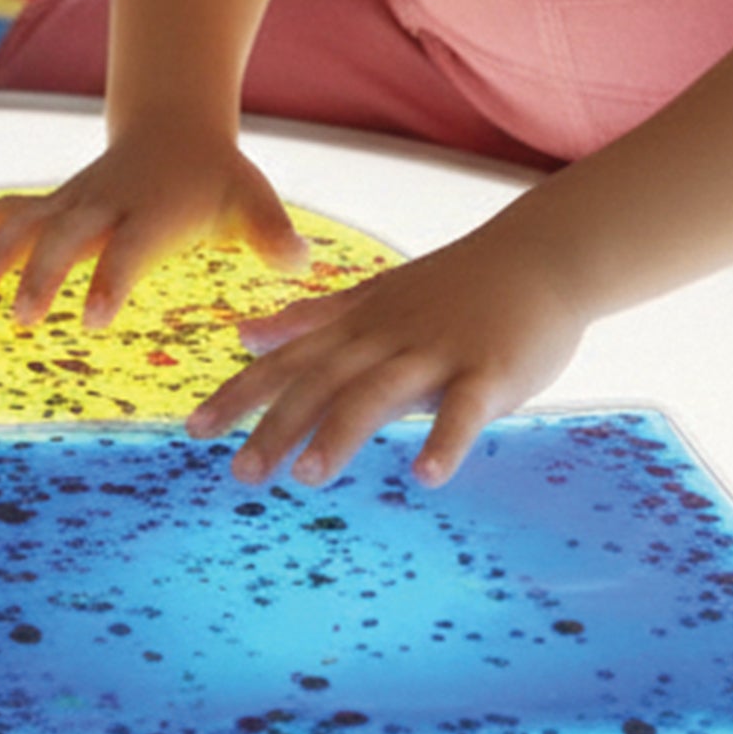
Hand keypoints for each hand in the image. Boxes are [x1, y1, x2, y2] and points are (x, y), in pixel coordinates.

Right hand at [0, 124, 302, 329]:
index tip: (92, 319)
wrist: (173, 126)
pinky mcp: (53, 205)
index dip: (111, 281)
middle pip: (66, 237)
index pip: (129, 250)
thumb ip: (273, 234)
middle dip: (41, 275)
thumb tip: (301, 262)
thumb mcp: (253, 200)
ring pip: (26, 222)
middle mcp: (105, 205)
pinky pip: (6, 213)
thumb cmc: (217, 178)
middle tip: (23, 318)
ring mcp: (73, 202)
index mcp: (152, 212)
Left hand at [186, 223, 589, 488]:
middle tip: (240, 474)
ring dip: (341, 434)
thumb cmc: (452, 285)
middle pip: (321, 383)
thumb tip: (242, 335)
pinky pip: (465, 409)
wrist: (538, 256)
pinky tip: (426, 477)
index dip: (240, 394)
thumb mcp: (370, 296)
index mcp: (356, 325)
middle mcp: (386, 337)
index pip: (287, 363)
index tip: (194, 431)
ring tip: (307, 477)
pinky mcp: (490, 370)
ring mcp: (437, 351)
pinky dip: (445, 440)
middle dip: (276, 426)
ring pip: (379, 392)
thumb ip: (307, 320)